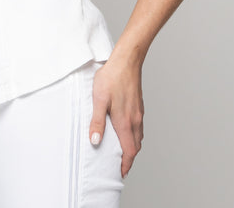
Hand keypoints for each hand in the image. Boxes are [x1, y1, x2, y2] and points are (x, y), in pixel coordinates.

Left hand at [88, 54, 144, 178]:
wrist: (127, 60)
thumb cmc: (112, 77)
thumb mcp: (99, 99)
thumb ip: (97, 121)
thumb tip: (95, 141)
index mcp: (125, 122)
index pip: (129, 151)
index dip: (125, 165)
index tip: (119, 172)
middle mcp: (135, 120)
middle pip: (135, 147)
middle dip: (128, 158)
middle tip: (118, 165)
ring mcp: (139, 113)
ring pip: (138, 137)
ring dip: (131, 147)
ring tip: (120, 150)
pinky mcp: (138, 105)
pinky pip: (138, 126)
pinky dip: (133, 135)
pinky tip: (124, 129)